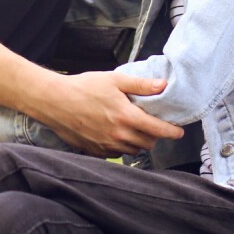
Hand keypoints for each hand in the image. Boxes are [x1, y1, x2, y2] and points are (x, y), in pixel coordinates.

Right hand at [38, 71, 183, 157]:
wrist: (54, 101)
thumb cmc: (82, 88)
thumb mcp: (114, 80)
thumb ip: (140, 85)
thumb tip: (162, 85)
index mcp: (126, 117)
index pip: (158, 130)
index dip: (172, 132)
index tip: (179, 132)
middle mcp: (118, 135)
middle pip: (148, 143)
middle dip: (154, 135)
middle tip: (151, 123)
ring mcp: (106, 145)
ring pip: (133, 150)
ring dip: (138, 141)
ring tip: (133, 128)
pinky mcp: (95, 151)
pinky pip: (116, 154)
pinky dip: (121, 146)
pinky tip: (115, 133)